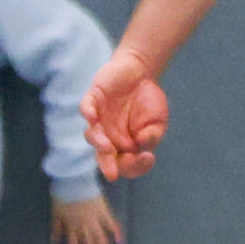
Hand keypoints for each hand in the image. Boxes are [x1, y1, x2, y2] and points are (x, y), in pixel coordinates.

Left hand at [50, 194, 123, 243]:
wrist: (73, 180)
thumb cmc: (63, 195)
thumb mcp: (55, 213)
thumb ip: (57, 228)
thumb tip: (55, 242)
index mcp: (72, 227)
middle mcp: (84, 226)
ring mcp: (95, 219)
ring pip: (100, 238)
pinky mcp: (104, 211)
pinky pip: (111, 223)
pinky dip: (115, 232)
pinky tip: (120, 241)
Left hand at [82, 55, 167, 179]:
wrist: (141, 71)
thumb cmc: (149, 100)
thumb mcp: (158, 121)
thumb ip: (152, 135)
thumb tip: (141, 145)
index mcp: (125, 145)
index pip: (126, 164)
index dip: (135, 166)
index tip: (148, 157)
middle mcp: (108, 136)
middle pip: (104, 156)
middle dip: (107, 165)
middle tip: (112, 173)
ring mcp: (99, 119)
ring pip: (92, 135)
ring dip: (98, 142)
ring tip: (107, 147)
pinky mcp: (93, 99)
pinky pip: (86, 108)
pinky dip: (88, 113)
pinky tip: (92, 117)